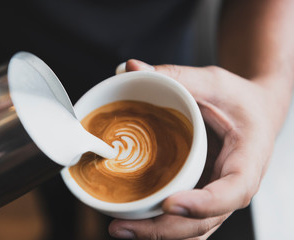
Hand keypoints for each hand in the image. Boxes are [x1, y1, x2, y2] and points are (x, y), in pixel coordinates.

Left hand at [109, 59, 279, 238]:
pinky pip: (186, 221)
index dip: (203, 204)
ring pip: (193, 229)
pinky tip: (134, 221)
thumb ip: (175, 75)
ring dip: (158, 235)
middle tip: (122, 227)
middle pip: (204, 222)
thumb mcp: (213, 82)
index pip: (233, 192)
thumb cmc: (240, 99)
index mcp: (248, 159)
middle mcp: (234, 186)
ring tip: (121, 229)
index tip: (170, 203)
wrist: (256, 112)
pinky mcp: (204, 194)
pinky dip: (162, 227)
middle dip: (164, 230)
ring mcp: (218, 194)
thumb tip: (130, 67)